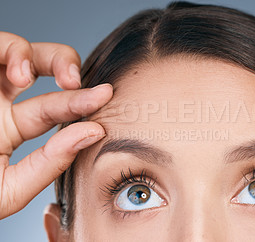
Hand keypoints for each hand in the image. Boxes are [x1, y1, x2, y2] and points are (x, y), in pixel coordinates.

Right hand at [0, 32, 112, 218]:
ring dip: (38, 57)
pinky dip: (8, 52)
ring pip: (16, 50)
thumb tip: (94, 132)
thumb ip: (50, 163)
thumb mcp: (7, 189)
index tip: (106, 97)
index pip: (55, 110)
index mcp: (11, 129)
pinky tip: (16, 72)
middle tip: (84, 83)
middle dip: (67, 68)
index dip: (82, 102)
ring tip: (40, 78)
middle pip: (43, 71)